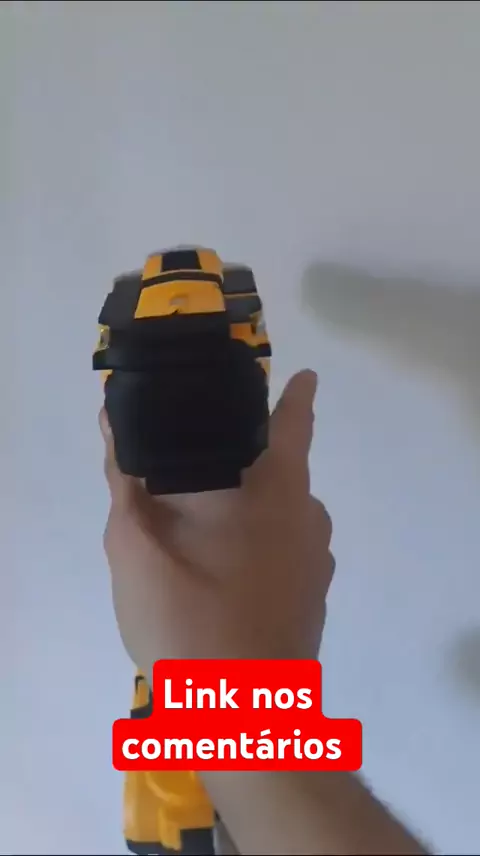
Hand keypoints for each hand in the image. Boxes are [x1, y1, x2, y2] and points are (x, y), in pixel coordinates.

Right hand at [100, 370, 333, 677]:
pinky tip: (221, 574)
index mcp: (274, 489)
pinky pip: (285, 550)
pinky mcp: (313, 597)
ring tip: (199, 532)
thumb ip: (127, 479)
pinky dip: (257, 545)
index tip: (303, 376)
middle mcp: (307, 516)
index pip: (294, 421)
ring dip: (247, 510)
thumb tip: (115, 421)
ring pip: (280, 514)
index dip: (296, 395)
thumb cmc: (186, 618)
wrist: (240, 714)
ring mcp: (315, 560)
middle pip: (281, 470)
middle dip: (245, 463)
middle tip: (194, 474)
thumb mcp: (136, 545)